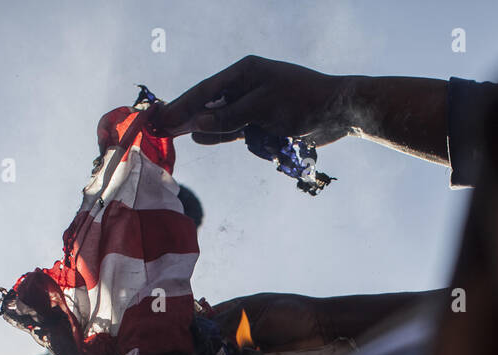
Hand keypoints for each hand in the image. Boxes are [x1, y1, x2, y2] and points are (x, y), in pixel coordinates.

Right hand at [152, 55, 353, 145]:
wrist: (337, 111)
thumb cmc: (303, 101)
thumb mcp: (263, 107)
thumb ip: (230, 117)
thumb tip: (199, 123)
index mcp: (245, 72)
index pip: (206, 90)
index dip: (183, 105)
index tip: (162, 117)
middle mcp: (247, 86)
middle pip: (209, 103)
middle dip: (185, 115)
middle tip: (160, 128)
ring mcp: (255, 104)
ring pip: (221, 117)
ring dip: (200, 126)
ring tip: (174, 134)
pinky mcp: (264, 122)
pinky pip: (236, 129)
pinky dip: (220, 134)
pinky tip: (202, 138)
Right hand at [208, 292, 327, 350]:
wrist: (322, 325)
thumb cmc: (294, 314)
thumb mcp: (264, 319)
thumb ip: (241, 330)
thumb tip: (218, 341)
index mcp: (243, 306)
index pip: (216, 314)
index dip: (202, 324)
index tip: (189, 337)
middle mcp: (246, 321)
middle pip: (222, 333)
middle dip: (211, 345)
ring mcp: (254, 336)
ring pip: (232, 347)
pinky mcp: (264, 351)